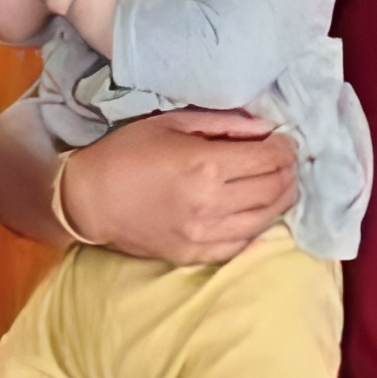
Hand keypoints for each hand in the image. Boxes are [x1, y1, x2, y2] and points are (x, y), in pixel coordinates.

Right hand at [61, 110, 296, 264]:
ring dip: (280, 200)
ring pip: (267, 219)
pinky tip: (254, 212)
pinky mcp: (198, 254)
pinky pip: (244, 243)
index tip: (284, 142)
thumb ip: (223, 123)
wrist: (88, 200)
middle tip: (283, 162)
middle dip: (288, 172)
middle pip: (276, 189)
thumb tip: (266, 128)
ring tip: (274, 185)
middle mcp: (213, 203)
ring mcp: (206, 234)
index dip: (285, 148)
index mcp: (206, 165)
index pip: (271, 159)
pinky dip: (258, 226)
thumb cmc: (125, 153)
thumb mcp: (171, 124)